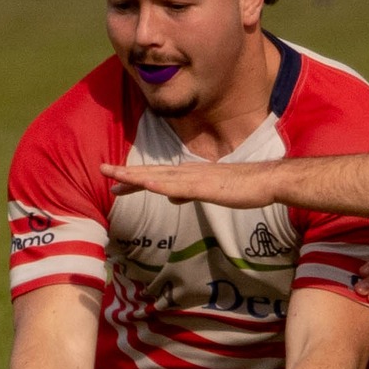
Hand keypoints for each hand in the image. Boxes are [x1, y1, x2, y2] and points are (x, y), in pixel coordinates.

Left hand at [100, 160, 279, 209]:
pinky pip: (179, 187)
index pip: (156, 176)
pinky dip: (160, 185)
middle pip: (152, 173)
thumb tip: (171, 198)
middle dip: (126, 173)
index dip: (134, 178)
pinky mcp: (205, 187)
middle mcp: (188, 172)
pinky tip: (145, 184)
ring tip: (115, 176)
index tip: (114, 181)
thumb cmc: (243, 187)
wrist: (266, 182)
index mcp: (189, 174)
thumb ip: (189, 193)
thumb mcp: (211, 192)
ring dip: (136, 176)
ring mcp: (196, 179)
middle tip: (102, 171)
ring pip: (160, 177)